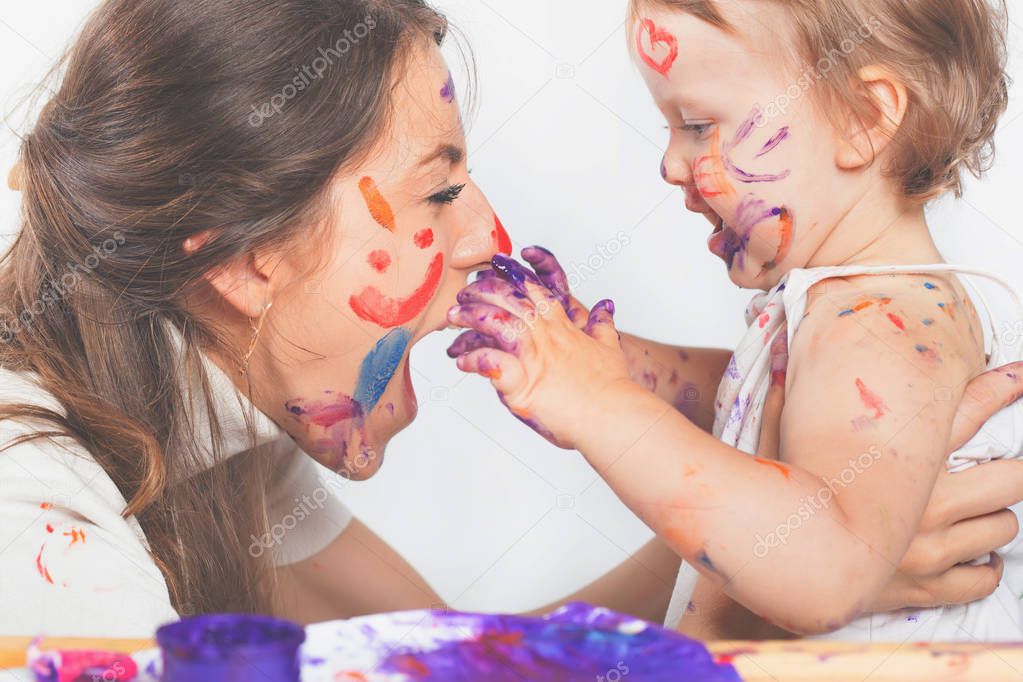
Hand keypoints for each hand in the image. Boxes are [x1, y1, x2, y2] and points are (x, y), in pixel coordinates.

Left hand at [446, 249, 631, 448]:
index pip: (535, 292)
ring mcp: (534, 358)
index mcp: (564, 329)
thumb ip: (603, 326)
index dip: (515, 276)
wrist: (614, 417)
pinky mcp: (522, 384)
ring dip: (471, 316)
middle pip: (510, 300)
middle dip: (483, 291)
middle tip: (464, 292)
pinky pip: (490, 363)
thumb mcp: (611, 349)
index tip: (497, 267)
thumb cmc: (612, 390)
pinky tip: (462, 362)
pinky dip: (474, 360)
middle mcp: (547, 337)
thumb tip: (605, 306)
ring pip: (496, 322)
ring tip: (453, 317)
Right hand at [758, 359, 1022, 611]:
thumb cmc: (776, 506)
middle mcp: (924, 506)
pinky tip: (973, 552)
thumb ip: (786, 400)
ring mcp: (929, 552)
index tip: (1018, 377)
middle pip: (1012, 480)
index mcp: (894, 461)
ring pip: (1002, 527)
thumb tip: (782, 353)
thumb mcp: (778, 442)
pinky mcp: (925, 588)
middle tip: (995, 466)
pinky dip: (985, 565)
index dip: (1002, 388)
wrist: (772, 575)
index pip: (968, 410)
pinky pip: (982, 578)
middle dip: (1010, 470)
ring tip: (975, 509)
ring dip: (994, 516)